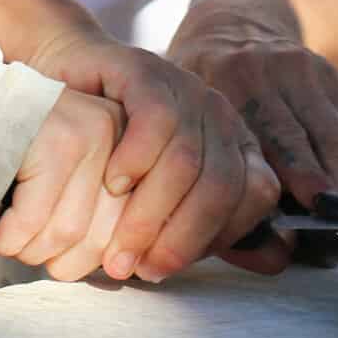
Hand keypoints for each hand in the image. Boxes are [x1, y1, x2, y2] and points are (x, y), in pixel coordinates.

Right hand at [0, 91, 130, 280]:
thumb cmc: (4, 151)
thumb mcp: (67, 176)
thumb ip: (97, 213)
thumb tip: (121, 271)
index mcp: (128, 139)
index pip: (133, 226)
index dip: (98, 261)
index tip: (66, 268)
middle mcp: (117, 130)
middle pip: (103, 235)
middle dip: (59, 260)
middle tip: (24, 250)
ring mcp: (88, 133)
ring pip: (66, 233)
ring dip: (27, 252)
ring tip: (3, 240)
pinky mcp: (53, 142)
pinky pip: (32, 222)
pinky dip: (5, 241)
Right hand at [26, 26, 276, 283]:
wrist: (62, 84)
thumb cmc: (112, 151)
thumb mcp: (163, 196)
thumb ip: (210, 228)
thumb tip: (275, 262)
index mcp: (235, 143)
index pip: (256, 195)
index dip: (216, 237)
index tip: (166, 266)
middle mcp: (218, 115)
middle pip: (221, 183)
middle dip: (180, 238)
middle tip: (138, 267)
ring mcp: (184, 88)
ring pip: (186, 159)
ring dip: (149, 213)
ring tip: (116, 244)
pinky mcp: (145, 70)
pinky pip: (156, 120)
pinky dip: (136, 160)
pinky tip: (112, 183)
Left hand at [168, 0, 337, 220]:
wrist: (229, 30)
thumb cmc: (203, 101)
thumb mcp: (189, 125)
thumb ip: (216, 187)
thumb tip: (271, 253)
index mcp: (225, 82)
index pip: (269, 140)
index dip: (294, 185)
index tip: (308, 225)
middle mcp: (268, 71)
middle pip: (313, 144)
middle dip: (330, 196)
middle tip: (333, 236)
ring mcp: (306, 70)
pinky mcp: (334, 78)